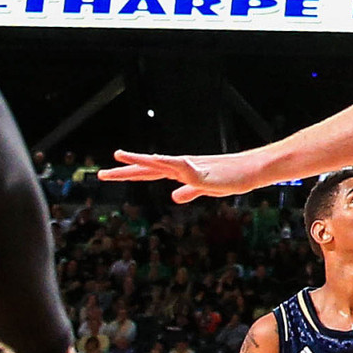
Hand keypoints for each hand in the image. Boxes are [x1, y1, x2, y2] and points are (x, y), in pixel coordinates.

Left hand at [100, 148, 276, 202]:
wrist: (252, 171)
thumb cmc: (231, 177)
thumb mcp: (205, 189)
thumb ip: (189, 192)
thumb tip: (173, 197)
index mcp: (179, 172)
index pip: (148, 173)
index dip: (127, 174)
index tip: (108, 174)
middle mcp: (181, 167)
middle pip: (147, 168)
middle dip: (124, 171)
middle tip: (100, 174)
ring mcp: (191, 168)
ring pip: (160, 163)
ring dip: (141, 159)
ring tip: (120, 155)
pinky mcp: (203, 173)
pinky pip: (183, 167)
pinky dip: (169, 162)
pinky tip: (158, 159)